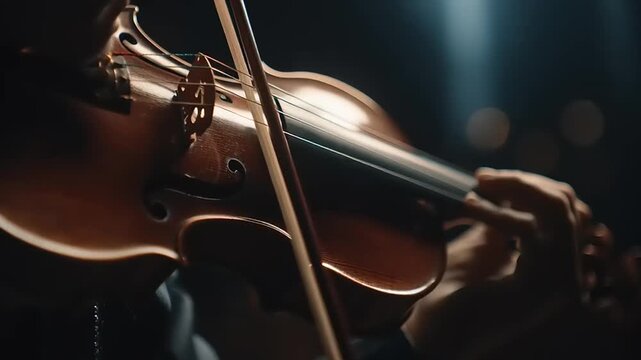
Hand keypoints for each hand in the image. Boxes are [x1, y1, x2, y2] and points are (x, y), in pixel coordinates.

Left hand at [401, 168, 601, 358]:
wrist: (430, 333)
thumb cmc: (449, 294)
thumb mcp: (481, 247)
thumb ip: (501, 220)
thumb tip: (503, 188)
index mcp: (553, 266)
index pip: (566, 211)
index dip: (529, 186)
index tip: (487, 178)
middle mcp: (566, 277)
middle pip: (567, 204)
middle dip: (523, 182)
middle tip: (482, 177)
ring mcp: (561, 284)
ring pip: (560, 210)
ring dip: (515, 188)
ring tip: (477, 188)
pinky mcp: (545, 285)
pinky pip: (534, 229)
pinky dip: (500, 211)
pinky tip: (469, 207)